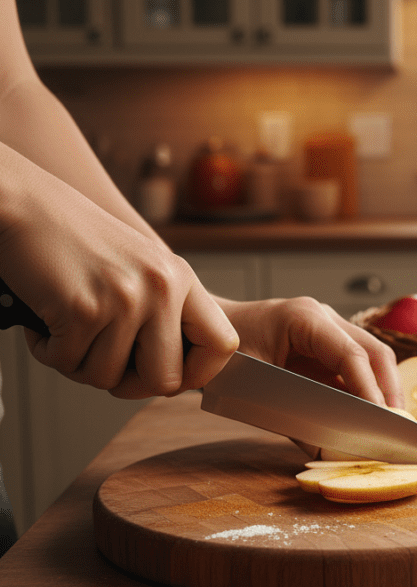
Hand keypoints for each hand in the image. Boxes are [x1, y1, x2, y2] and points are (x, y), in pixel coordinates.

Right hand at [0, 150, 238, 398]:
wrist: (24, 204)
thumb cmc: (76, 240)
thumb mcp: (141, 267)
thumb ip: (164, 311)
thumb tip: (176, 376)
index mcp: (182, 278)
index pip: (223, 346)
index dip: (197, 374)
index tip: (167, 374)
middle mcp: (162, 287)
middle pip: (166, 380)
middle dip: (129, 383)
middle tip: (103, 362)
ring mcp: (125, 298)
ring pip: (109, 378)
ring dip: (80, 364)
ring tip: (68, 329)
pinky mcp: (83, 308)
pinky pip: (69, 363)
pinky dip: (49, 352)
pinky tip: (45, 323)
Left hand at [216, 296, 403, 409]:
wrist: (204, 335)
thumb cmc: (223, 357)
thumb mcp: (254, 390)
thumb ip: (294, 420)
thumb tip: (328, 451)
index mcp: (305, 319)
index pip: (353, 355)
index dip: (371, 390)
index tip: (381, 421)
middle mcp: (324, 318)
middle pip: (375, 352)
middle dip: (389, 391)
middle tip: (396, 427)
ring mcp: (328, 329)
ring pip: (373, 358)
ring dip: (384, 391)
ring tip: (389, 425)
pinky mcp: (327, 346)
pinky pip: (358, 367)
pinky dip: (368, 391)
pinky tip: (370, 416)